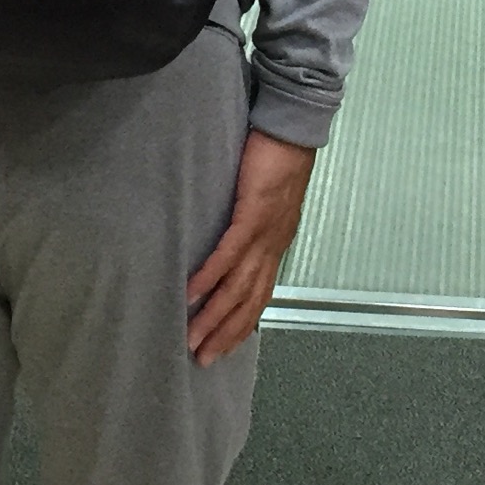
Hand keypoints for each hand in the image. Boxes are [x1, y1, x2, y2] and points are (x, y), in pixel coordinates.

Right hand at [185, 131, 314, 365]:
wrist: (292, 124)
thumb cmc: (275, 155)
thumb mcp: (265, 197)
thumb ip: (251, 220)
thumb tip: (232, 239)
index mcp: (276, 243)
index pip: (260, 294)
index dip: (242, 324)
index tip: (223, 348)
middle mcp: (273, 245)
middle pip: (249, 300)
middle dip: (225, 333)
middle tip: (202, 360)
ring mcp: (265, 232)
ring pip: (239, 285)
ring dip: (215, 316)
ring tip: (193, 339)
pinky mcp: (253, 213)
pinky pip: (229, 253)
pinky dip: (211, 276)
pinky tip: (192, 294)